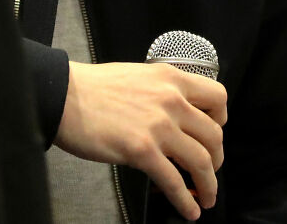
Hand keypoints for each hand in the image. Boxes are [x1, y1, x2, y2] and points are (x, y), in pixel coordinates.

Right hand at [54, 61, 226, 220]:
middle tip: (210, 171)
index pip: (217, 97)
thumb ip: (161, 92)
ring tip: (205, 197)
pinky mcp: (142, 150)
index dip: (221, 120)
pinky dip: (186, 202)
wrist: (65, 96)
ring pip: (202, 161)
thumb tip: (175, 116)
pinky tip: (188, 210)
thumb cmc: (94, 87)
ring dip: (209, 186)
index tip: (212, 134)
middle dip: (217, 160)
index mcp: (170, 78)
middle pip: (215, 135)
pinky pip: (175, 182)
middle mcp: (171, 100)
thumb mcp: (138, 76)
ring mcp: (158, 126)